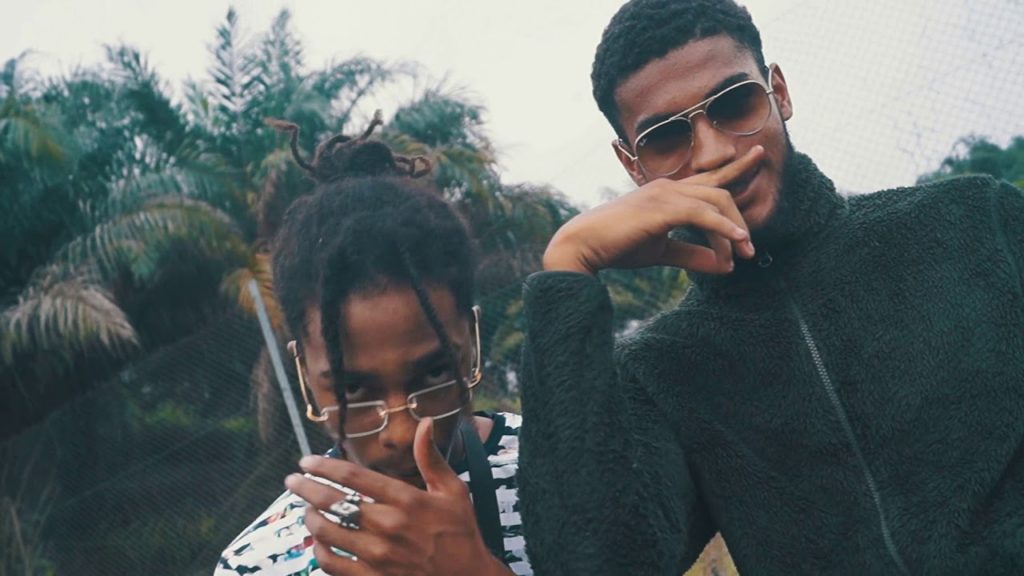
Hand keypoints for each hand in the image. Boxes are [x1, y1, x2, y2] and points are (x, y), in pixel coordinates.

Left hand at [285, 418, 511, 575]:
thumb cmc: (460, 532)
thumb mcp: (453, 491)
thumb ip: (431, 458)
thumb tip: (426, 422)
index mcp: (406, 500)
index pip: (353, 477)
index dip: (324, 466)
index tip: (307, 460)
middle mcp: (388, 526)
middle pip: (332, 502)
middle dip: (305, 488)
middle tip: (292, 481)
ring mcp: (377, 555)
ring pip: (327, 532)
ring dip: (310, 517)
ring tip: (306, 508)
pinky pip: (332, 564)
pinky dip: (320, 551)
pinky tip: (319, 542)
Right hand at [543, 146, 762, 274]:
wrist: (583, 246)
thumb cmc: (617, 247)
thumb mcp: (661, 252)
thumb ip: (692, 256)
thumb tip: (724, 267)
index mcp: (667, 194)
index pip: (708, 178)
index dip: (735, 168)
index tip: (758, 156)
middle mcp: (668, 187)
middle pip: (719, 191)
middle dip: (741, 217)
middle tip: (750, 249)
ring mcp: (664, 194)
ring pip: (715, 204)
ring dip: (733, 231)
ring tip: (743, 255)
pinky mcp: (661, 209)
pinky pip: (702, 215)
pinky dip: (722, 228)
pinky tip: (736, 241)